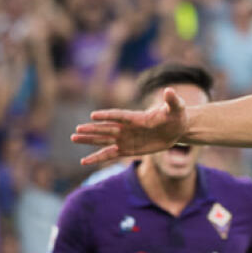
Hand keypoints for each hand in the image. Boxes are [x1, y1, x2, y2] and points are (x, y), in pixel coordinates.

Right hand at [71, 87, 188, 165]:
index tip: (94, 116)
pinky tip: (84, 161)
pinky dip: (98, 157)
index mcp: (137, 117)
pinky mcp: (127, 149)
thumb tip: (170, 91)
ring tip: (74, 138)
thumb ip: (172, 100)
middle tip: (76, 130)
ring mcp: (125, 138)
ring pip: (104, 140)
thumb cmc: (176, 115)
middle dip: (93, 130)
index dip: (108, 115)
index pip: (120, 115)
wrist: (177, 128)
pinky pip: (110, 154)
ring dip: (89, 140)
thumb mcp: (177, 107)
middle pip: (107, 128)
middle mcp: (127, 127)